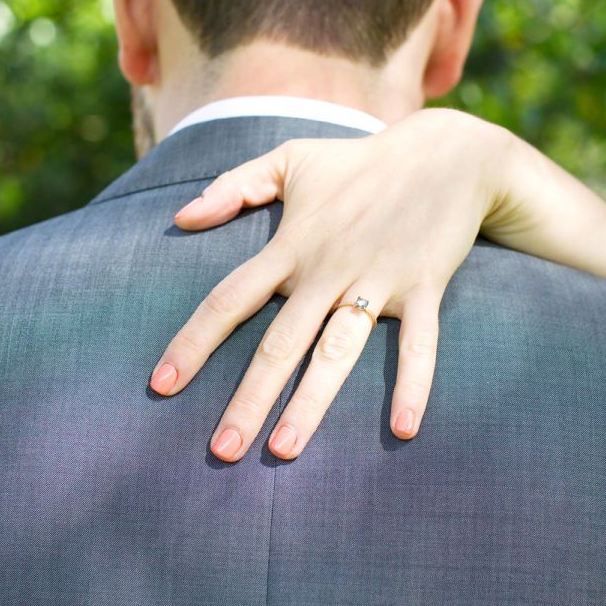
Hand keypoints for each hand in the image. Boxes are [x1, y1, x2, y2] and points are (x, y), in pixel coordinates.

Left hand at [148, 109, 509, 461]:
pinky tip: (403, 429)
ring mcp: (377, 280)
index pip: (229, 299)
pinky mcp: (423, 288)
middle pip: (279, 343)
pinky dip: (413, 384)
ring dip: (312, 403)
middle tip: (221, 452)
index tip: (161, 385)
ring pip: (338, 352)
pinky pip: (419, 344)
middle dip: (249, 399)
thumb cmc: (357, 162)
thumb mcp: (289, 159)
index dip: (193, 342)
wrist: (445, 153)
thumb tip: (179, 218)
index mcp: (291, 244)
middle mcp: (328, 268)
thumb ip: (232, 186)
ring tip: (285, 451)